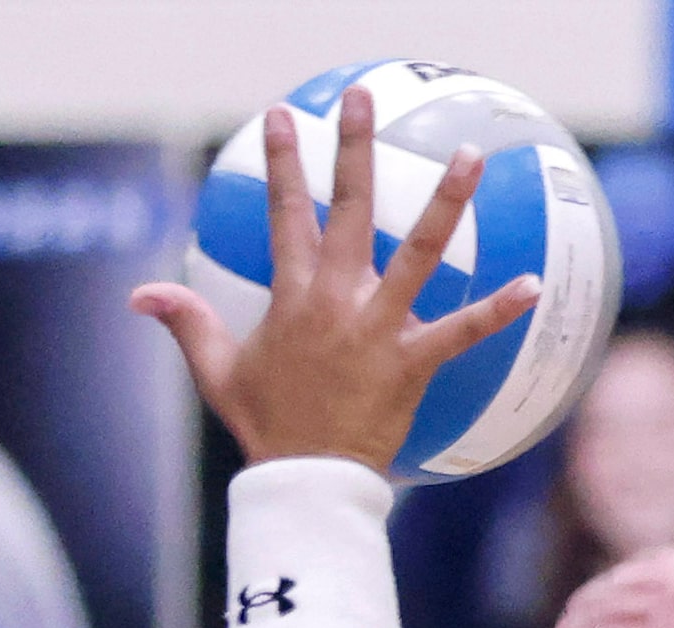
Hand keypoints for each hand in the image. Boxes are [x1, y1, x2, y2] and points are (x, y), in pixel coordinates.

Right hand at [132, 91, 539, 469]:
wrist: (304, 480)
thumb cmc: (267, 425)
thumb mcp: (217, 370)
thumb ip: (187, 322)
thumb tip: (140, 292)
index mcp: (292, 296)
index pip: (285, 214)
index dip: (285, 164)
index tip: (284, 118)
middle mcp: (336, 299)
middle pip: (351, 209)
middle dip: (354, 149)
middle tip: (361, 100)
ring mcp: (377, 327)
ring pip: (418, 252)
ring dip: (446, 202)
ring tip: (470, 156)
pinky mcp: (411, 362)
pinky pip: (462, 331)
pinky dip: (498, 310)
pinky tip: (533, 285)